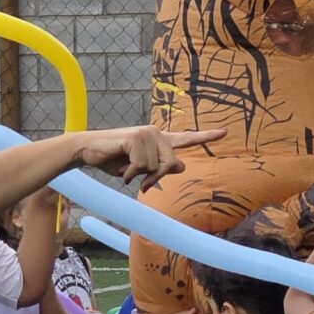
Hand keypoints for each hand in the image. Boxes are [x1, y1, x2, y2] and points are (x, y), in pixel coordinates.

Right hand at [75, 126, 222, 181]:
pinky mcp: (135, 138)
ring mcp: (146, 133)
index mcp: (159, 139)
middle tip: (139, 180)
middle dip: (154, 177)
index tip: (225, 133)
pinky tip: (120, 169)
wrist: (88, 151)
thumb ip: (161, 167)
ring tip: (125, 169)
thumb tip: (182, 165)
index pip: (186, 139)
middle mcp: (156, 133)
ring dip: (138, 176)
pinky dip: (129, 174)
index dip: (206, 137)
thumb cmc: (114, 159)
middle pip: (170, 164)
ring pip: (155, 168)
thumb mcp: (140, 167)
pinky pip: (141, 167)